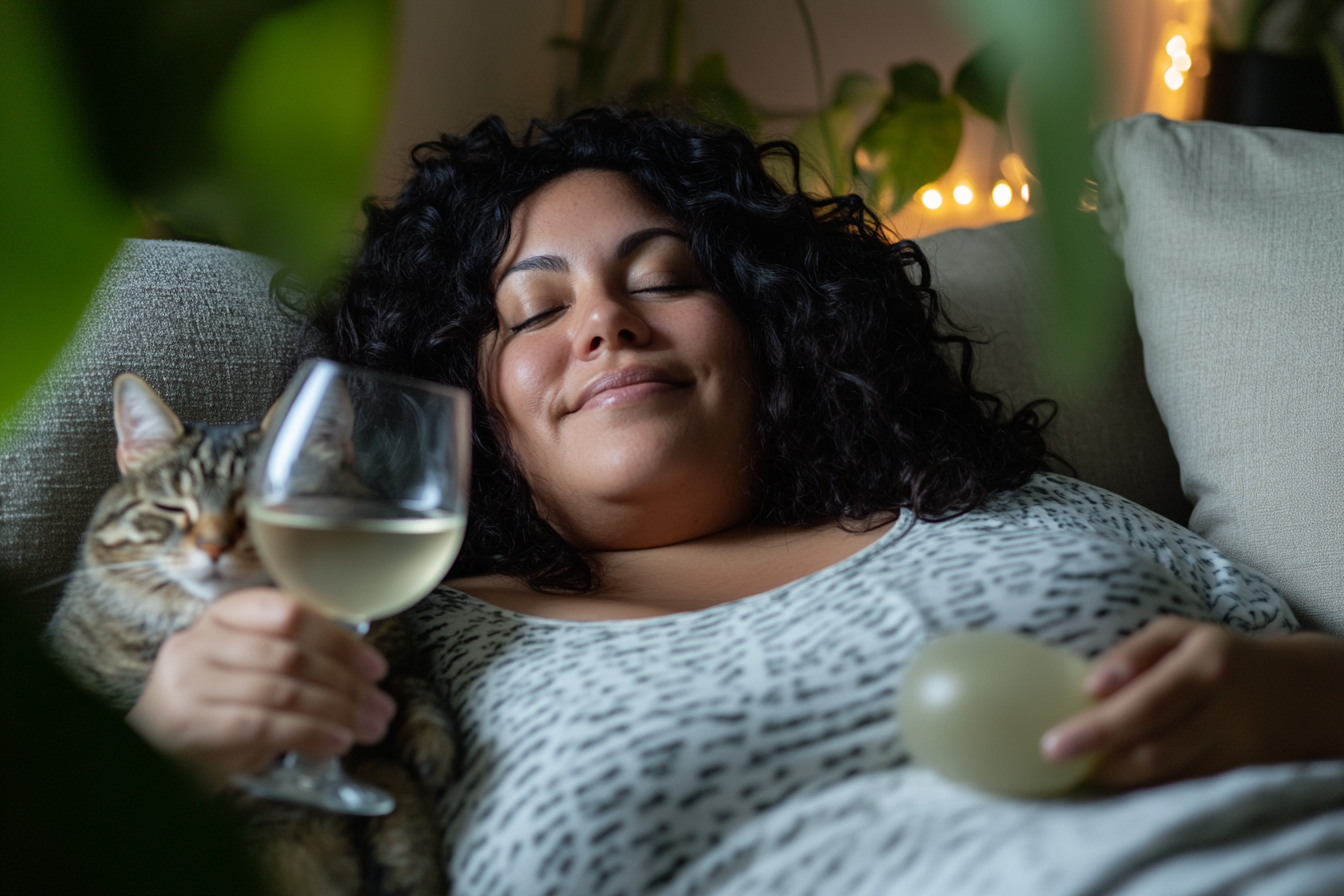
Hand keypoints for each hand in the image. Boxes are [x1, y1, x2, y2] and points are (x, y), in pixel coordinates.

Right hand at [127, 588, 395, 785]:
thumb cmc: (212, 710)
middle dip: (347, 683)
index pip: (287, 611)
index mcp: (221, 617)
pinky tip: (337, 742)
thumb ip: (292, 657)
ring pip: (283, 690)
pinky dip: (310, 734)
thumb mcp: (249, 672)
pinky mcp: (190, 723)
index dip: (338, 637)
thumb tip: (360, 669)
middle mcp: (200, 642)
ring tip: (368, 727)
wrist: (149, 756)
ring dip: (338, 711)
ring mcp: (190, 681)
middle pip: (291, 653)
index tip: (374, 665)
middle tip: (380, 704)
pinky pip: (265, 725)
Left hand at [1040, 616, 1343, 788]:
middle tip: (1053, 755)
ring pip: (1166, 773)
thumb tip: (1091, 685)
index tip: (1053, 742)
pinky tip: (1109, 775)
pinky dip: (1140, 784)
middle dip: (1097, 757)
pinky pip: (1179, 784)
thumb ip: (1133, 652)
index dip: (1098, 728)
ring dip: (1114, 775)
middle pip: (1153, 747)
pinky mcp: (1230, 773)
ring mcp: (1231, 748)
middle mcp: (1222, 710)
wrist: (1291, 691)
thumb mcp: (1177, 633)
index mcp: (1206, 665)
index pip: (1145, 704)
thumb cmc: (1215, 653)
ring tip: (1075, 764)